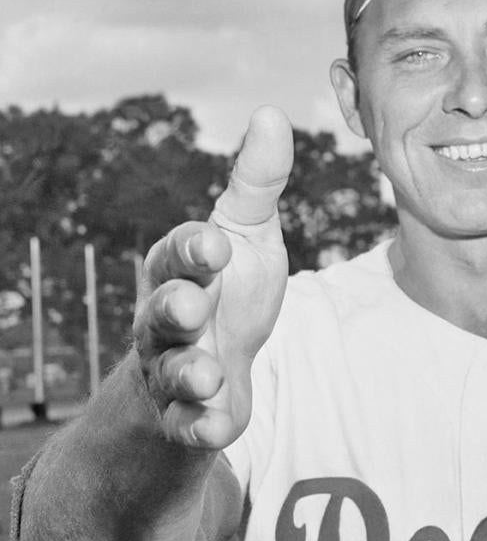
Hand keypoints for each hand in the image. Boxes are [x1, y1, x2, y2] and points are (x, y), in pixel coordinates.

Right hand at [134, 106, 292, 448]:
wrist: (216, 363)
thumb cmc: (230, 287)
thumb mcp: (249, 233)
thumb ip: (258, 181)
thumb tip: (270, 112)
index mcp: (184, 268)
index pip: (180, 252)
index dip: (194, 248)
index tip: (216, 244)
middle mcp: (170, 318)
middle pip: (162, 311)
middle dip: (174, 307)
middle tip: (194, 304)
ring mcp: (175, 368)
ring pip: (170, 369)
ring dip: (186, 371)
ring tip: (206, 375)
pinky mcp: (191, 414)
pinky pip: (190, 423)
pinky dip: (201, 425)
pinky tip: (217, 427)